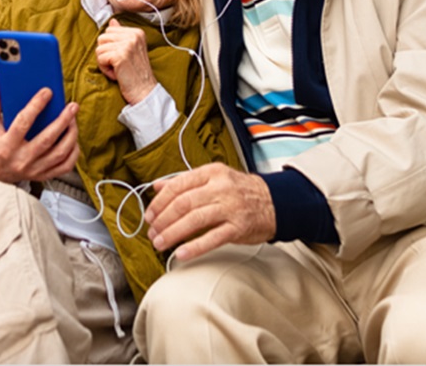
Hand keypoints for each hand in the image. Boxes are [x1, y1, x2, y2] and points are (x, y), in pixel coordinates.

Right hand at [0, 73, 80, 182]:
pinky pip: (65, 165)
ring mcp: (34, 170)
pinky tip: (73, 138)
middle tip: (72, 106)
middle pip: (47, 139)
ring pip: (60, 153)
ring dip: (71, 134)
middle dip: (63, 120)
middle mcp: (21, 159)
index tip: (47, 91)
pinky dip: (74, 151)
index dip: (36, 106)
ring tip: (73, 118)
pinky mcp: (44, 175)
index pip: (22, 123)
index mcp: (5, 146)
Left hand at [96, 19, 158, 104]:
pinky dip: (104, 69)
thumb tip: (112, 21)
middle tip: (118, 64)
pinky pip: (100, 58)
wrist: (144, 91)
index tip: (122, 57)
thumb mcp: (131, 50)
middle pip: (102, 38)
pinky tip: (116, 74)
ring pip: (99, 49)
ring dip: (104, 62)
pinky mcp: (120, 56)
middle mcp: (133, 36)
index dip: (110, 46)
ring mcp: (127, 45)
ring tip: (118, 69)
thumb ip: (121, 35)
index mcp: (137, 32)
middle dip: (105, 53)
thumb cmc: (136, 73)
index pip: (109, 31)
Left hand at [144, 163, 275, 260]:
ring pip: (195, 220)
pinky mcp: (239, 227)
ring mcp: (231, 208)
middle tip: (152, 232)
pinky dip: (194, 247)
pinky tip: (181, 254)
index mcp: (212, 173)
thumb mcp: (214, 178)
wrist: (275, 202)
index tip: (150, 215)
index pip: (178, 185)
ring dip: (173, 234)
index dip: (159, 202)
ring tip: (160, 243)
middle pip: (183, 203)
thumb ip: (185, 181)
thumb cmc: (241, 191)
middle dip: (163, 220)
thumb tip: (157, 186)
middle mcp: (221, 188)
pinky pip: (213, 239)